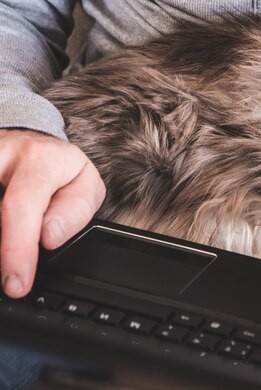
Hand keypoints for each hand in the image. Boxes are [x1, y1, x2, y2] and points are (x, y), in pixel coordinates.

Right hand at [0, 129, 104, 297]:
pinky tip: (5, 243)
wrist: (30, 143)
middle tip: (9, 283)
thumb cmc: (60, 171)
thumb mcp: (85, 185)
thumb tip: (50, 237)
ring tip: (8, 262)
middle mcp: (2, 156)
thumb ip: (74, 211)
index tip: (17, 282)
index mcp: (40, 160)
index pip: (21, 205)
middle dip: (3, 250)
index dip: (17, 246)